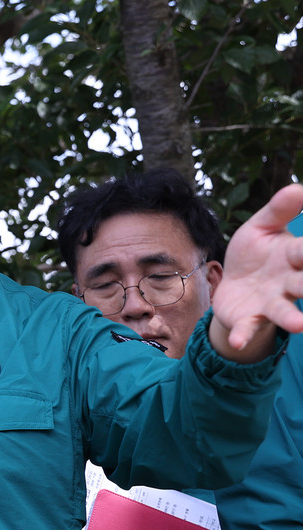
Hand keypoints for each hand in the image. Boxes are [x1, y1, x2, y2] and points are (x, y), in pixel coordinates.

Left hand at [211, 183, 302, 359]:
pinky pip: (248, 328)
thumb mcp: (261, 227)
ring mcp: (271, 302)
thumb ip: (278, 210)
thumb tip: (299, 187)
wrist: (233, 282)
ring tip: (300, 325)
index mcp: (293, 257)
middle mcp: (289, 282)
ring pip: (285, 311)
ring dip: (292, 319)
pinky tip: (237, 342)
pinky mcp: (250, 318)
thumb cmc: (255, 252)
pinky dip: (243, 335)